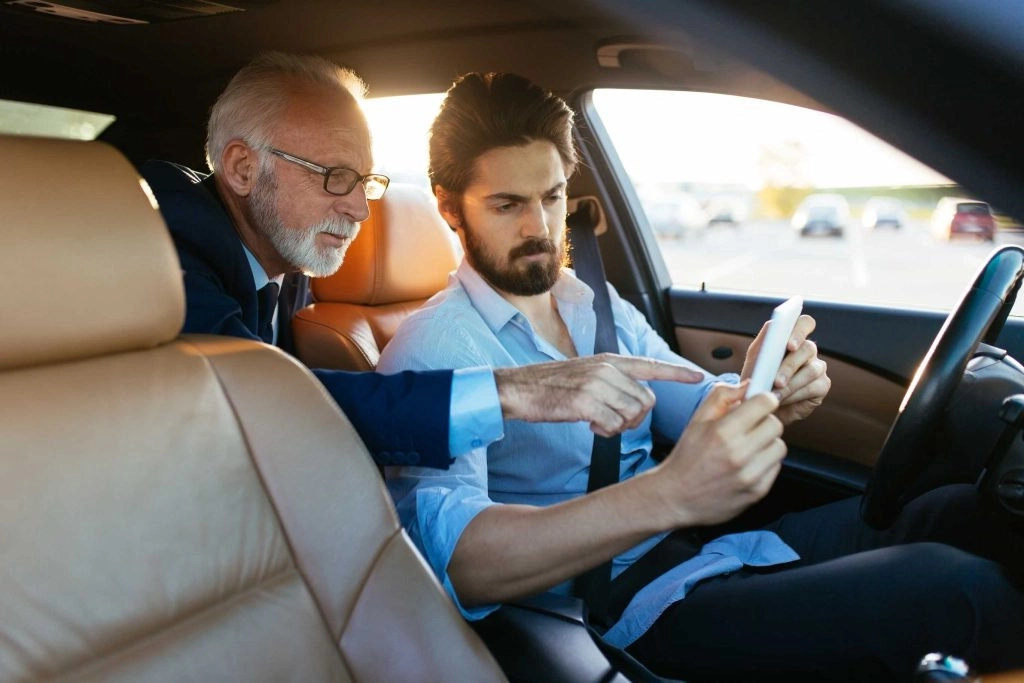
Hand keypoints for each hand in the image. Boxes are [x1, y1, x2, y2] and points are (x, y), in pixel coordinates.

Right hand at [493, 353, 703, 436]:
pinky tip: (591, 427)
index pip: (650, 364)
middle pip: (645, 400)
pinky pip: (614, 426)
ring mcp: (596, 385)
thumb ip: (610, 380)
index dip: (676, 372)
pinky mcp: (585, 403)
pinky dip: (605, 432)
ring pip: (632, 414)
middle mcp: (606, 369)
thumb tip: (633, 398)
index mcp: (608, 360)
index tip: (698, 376)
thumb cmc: (549, 385)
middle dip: (635, 418)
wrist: (518, 388)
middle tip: (614, 421)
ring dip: (620, 426)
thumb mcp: (584, 372)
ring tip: (599, 423)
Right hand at [646, 383, 785, 527]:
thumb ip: (721, 396)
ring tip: (749, 448)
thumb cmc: (686, 457)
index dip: (763, 400)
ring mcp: (750, 475)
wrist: (676, 497)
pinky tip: (748, 465)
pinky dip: (765, 463)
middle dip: (764, 421)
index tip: (759, 403)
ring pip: (779, 447)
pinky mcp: (757, 492)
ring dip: (767, 444)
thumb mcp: (696, 420)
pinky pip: (776, 467)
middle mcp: (738, 454)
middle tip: (751, 427)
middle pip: (775, 424)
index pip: (765, 403)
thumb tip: (747, 386)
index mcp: (722, 432)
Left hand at [742, 314, 830, 424]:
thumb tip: (773, 333)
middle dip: (790, 365)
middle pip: (808, 348)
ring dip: (791, 384)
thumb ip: (764, 343)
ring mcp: (817, 366)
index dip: (800, 332)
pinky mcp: (822, 385)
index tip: (789, 345)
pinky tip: (782, 400)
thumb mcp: (755, 359)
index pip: (805, 323)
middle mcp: (808, 349)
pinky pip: (814, 387)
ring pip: (812, 370)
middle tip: (776, 381)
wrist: (761, 404)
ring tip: (774, 395)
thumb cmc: (757, 378)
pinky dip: (794, 395)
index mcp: (792, 337)